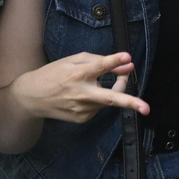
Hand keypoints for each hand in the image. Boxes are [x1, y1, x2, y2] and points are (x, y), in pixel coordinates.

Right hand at [9, 52, 146, 123]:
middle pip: (111, 98)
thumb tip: (126, 66)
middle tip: (146, 109)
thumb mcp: (73, 60)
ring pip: (108, 100)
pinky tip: (83, 96)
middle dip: (131, 103)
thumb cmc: (53, 74)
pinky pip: (98, 107)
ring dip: (113, 90)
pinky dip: (98, 100)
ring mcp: (82, 109)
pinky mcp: (82, 119)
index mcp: (77, 74)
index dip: (114, 62)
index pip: (99, 67)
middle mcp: (81, 93)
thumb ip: (100, 61)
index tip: (128, 59)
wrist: (31, 98)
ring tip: (101, 81)